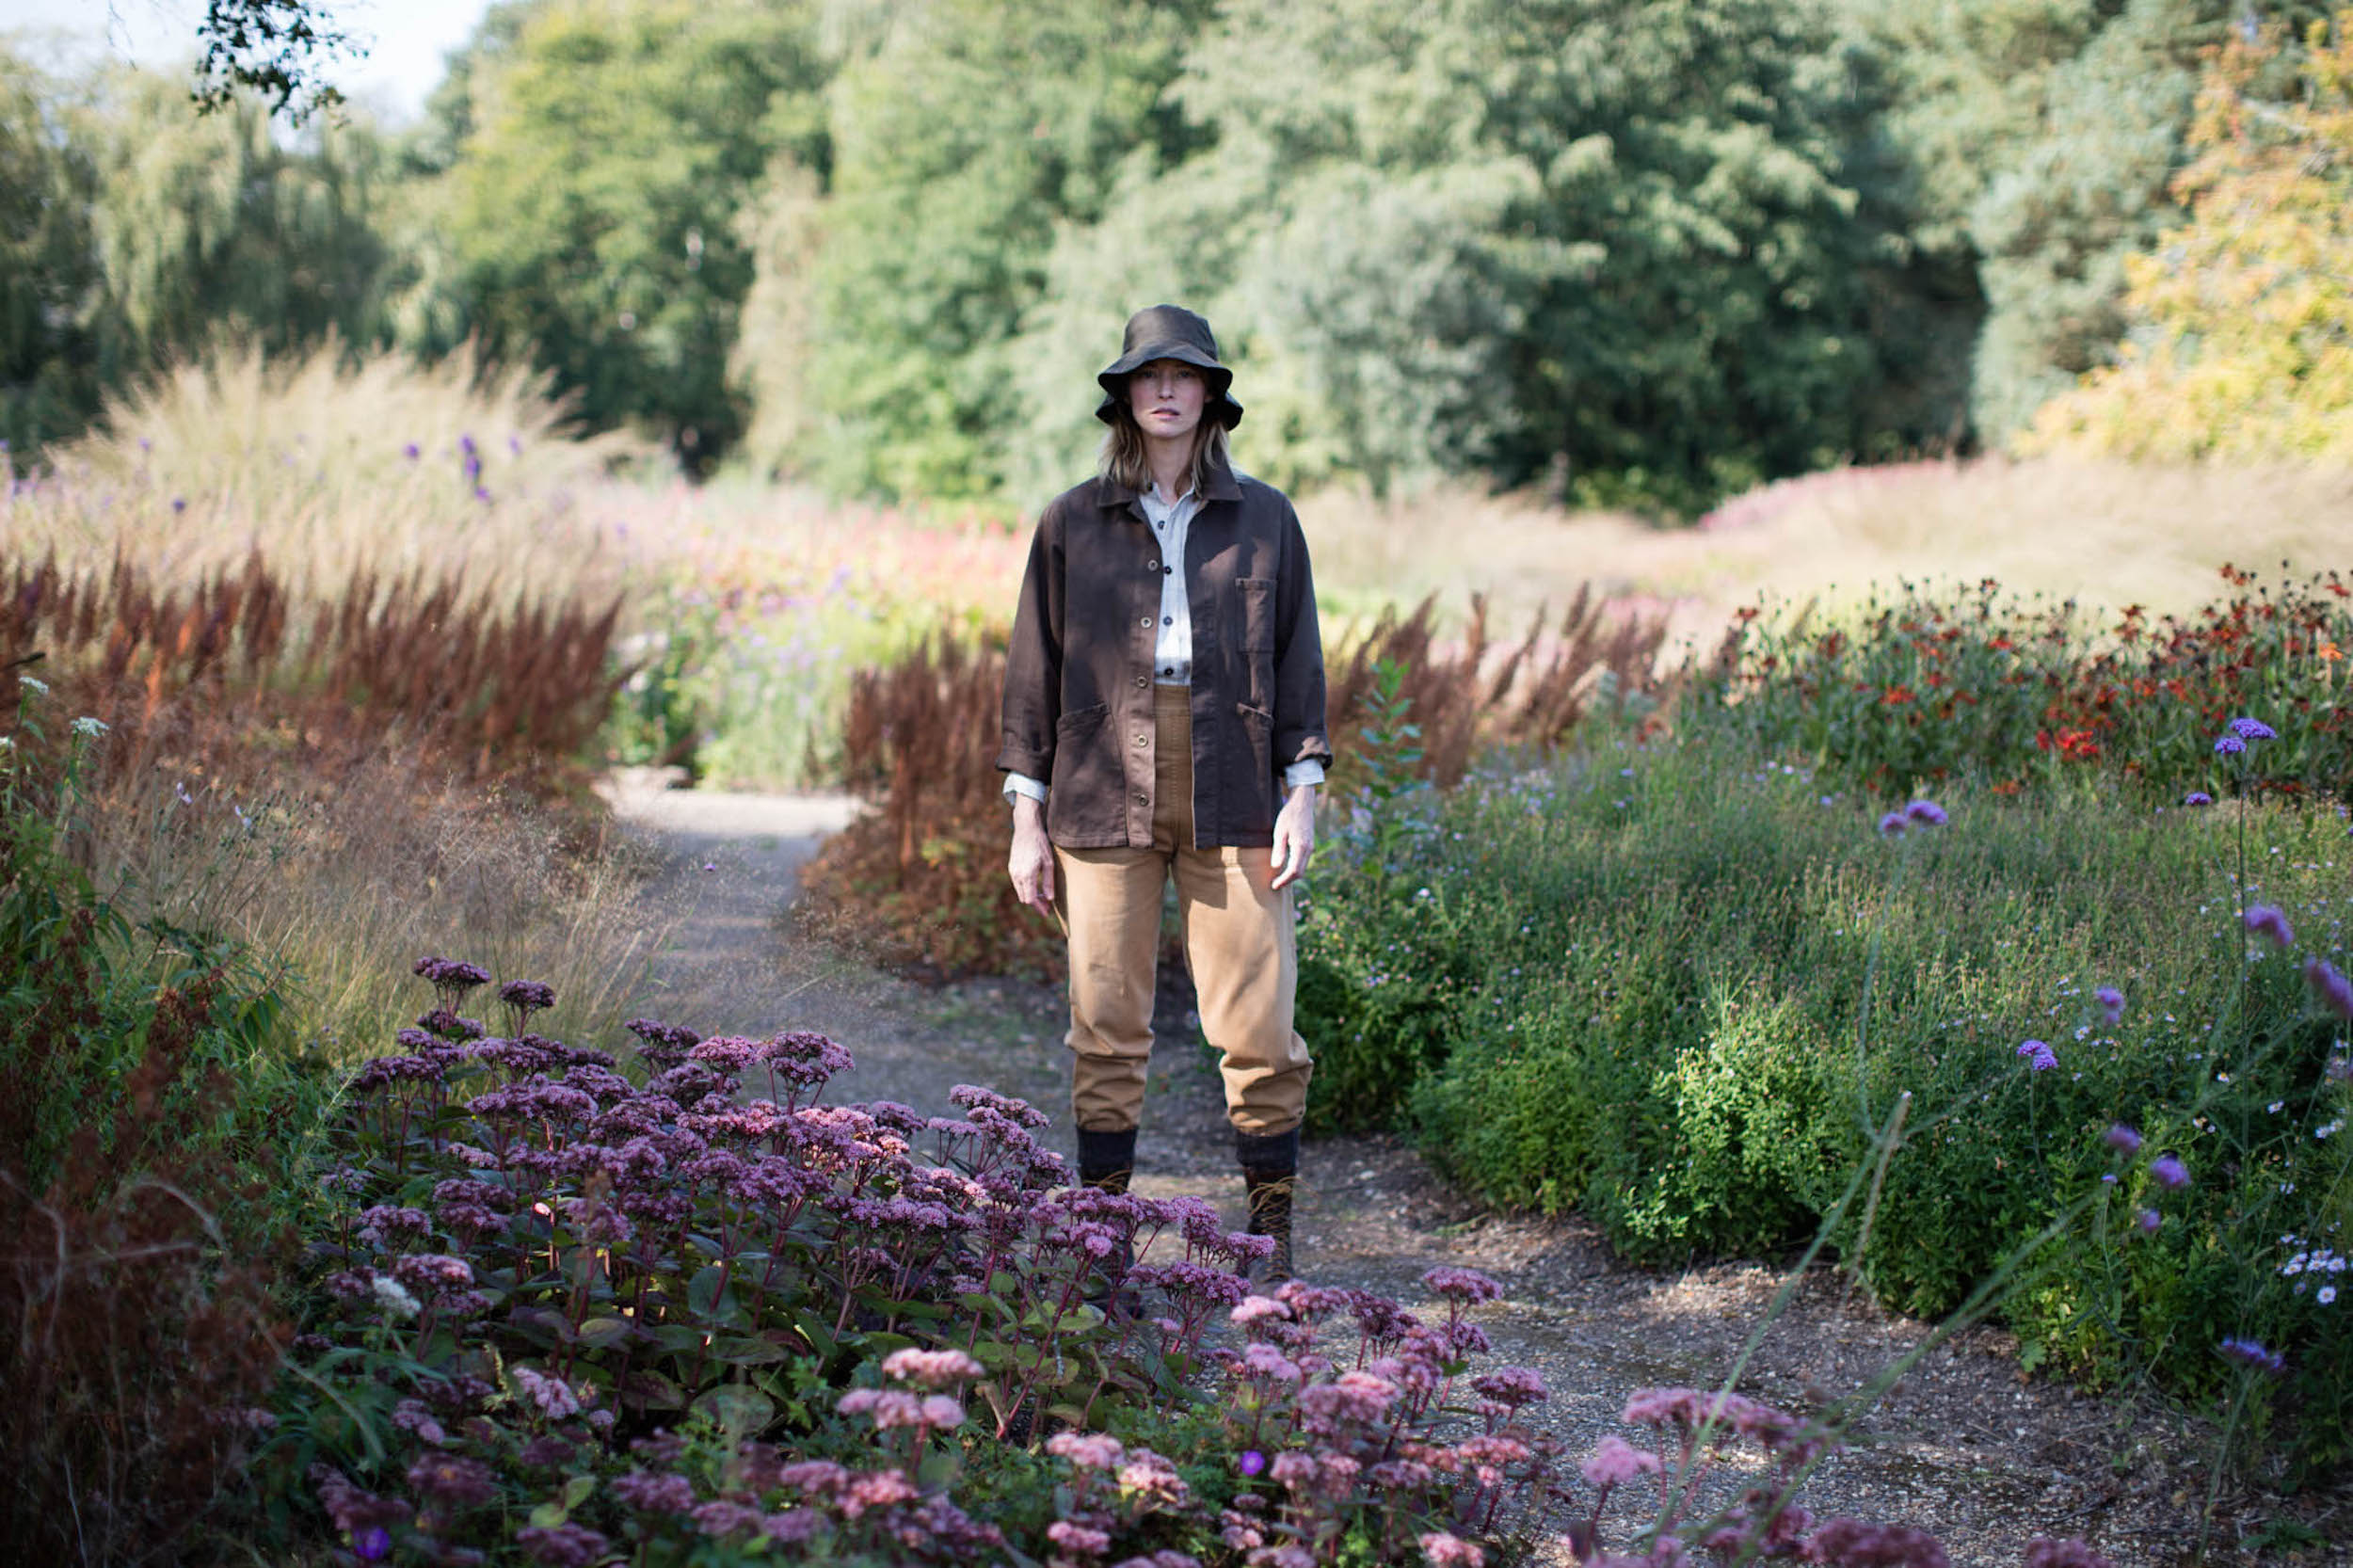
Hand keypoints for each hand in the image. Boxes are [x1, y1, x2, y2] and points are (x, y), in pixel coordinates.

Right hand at [1008, 796, 1055, 913]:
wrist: (1026, 828)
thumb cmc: (1040, 844)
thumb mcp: (1049, 863)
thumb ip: (1048, 882)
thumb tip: (1050, 899)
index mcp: (1027, 875)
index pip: (1030, 899)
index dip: (1039, 908)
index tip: (1047, 913)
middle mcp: (1017, 875)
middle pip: (1024, 898)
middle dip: (1035, 904)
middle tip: (1048, 905)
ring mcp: (1012, 871)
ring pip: (1020, 891)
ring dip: (1030, 896)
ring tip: (1043, 896)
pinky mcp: (1011, 867)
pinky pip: (1017, 883)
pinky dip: (1026, 888)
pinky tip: (1035, 886)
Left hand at [1269, 784, 1316, 890]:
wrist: (1302, 804)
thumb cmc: (1289, 816)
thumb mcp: (1279, 832)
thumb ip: (1278, 850)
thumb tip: (1276, 867)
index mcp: (1301, 847)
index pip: (1294, 871)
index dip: (1284, 880)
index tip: (1274, 886)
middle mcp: (1309, 849)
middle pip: (1300, 872)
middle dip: (1288, 881)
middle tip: (1274, 885)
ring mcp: (1311, 847)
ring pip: (1303, 868)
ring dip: (1291, 875)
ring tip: (1278, 879)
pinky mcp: (1309, 845)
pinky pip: (1303, 861)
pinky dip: (1295, 868)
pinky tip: (1285, 868)